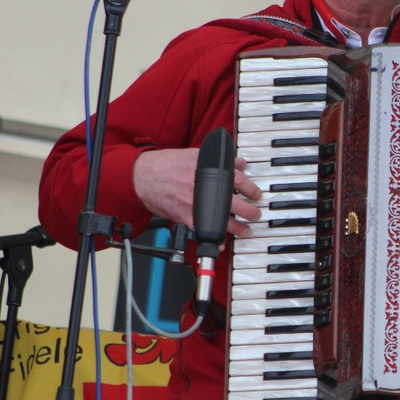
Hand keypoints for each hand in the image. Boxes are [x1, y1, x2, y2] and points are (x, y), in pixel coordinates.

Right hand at [132, 148, 261, 235]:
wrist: (143, 176)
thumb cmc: (166, 165)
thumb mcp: (194, 155)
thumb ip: (219, 161)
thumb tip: (239, 162)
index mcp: (207, 169)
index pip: (237, 179)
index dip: (251, 188)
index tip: (256, 194)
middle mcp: (203, 187)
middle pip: (234, 203)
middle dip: (249, 211)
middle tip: (255, 214)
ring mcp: (194, 203)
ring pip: (222, 220)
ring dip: (237, 228)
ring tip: (246, 231)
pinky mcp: (184, 216)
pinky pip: (202, 231)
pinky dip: (212, 239)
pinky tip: (220, 243)